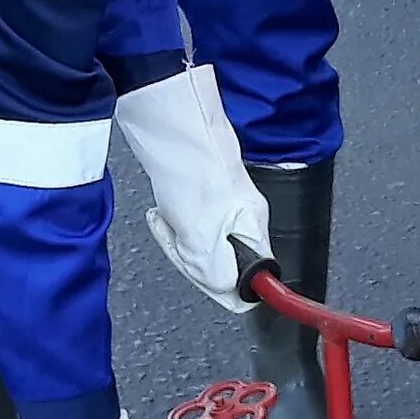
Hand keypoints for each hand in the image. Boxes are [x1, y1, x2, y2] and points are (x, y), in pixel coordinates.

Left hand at [117, 66, 270, 311]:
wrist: (172, 123)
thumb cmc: (190, 170)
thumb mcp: (202, 236)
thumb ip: (218, 272)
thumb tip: (231, 294)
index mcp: (255, 230)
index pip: (250, 283)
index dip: (220, 285)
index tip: (199, 272)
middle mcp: (246, 219)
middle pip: (222, 265)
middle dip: (192, 259)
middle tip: (178, 238)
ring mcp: (226, 205)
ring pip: (202, 244)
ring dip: (179, 239)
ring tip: (168, 219)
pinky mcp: (206, 194)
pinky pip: (190, 224)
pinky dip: (173, 223)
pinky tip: (164, 211)